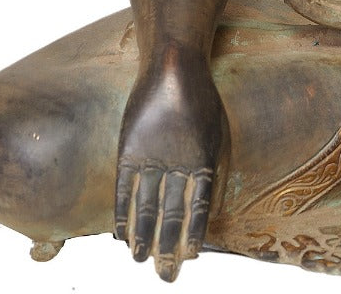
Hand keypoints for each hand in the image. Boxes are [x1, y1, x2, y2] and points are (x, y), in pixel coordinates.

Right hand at [115, 45, 227, 281]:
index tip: (192, 256)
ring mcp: (150, 158)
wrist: (174, 67)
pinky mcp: (129, 151)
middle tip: (167, 277)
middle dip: (168, 248)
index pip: (199, 207)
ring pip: (145, 208)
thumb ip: (214, 171)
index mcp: (202, 159)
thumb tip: (212, 210)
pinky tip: (122, 235)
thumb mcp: (219, 133)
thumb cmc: (201, 101)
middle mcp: (176, 163)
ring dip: (142, 238)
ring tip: (140, 261)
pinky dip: (123, 214)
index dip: (195, 233)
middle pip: (171, 215)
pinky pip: (124, 190)